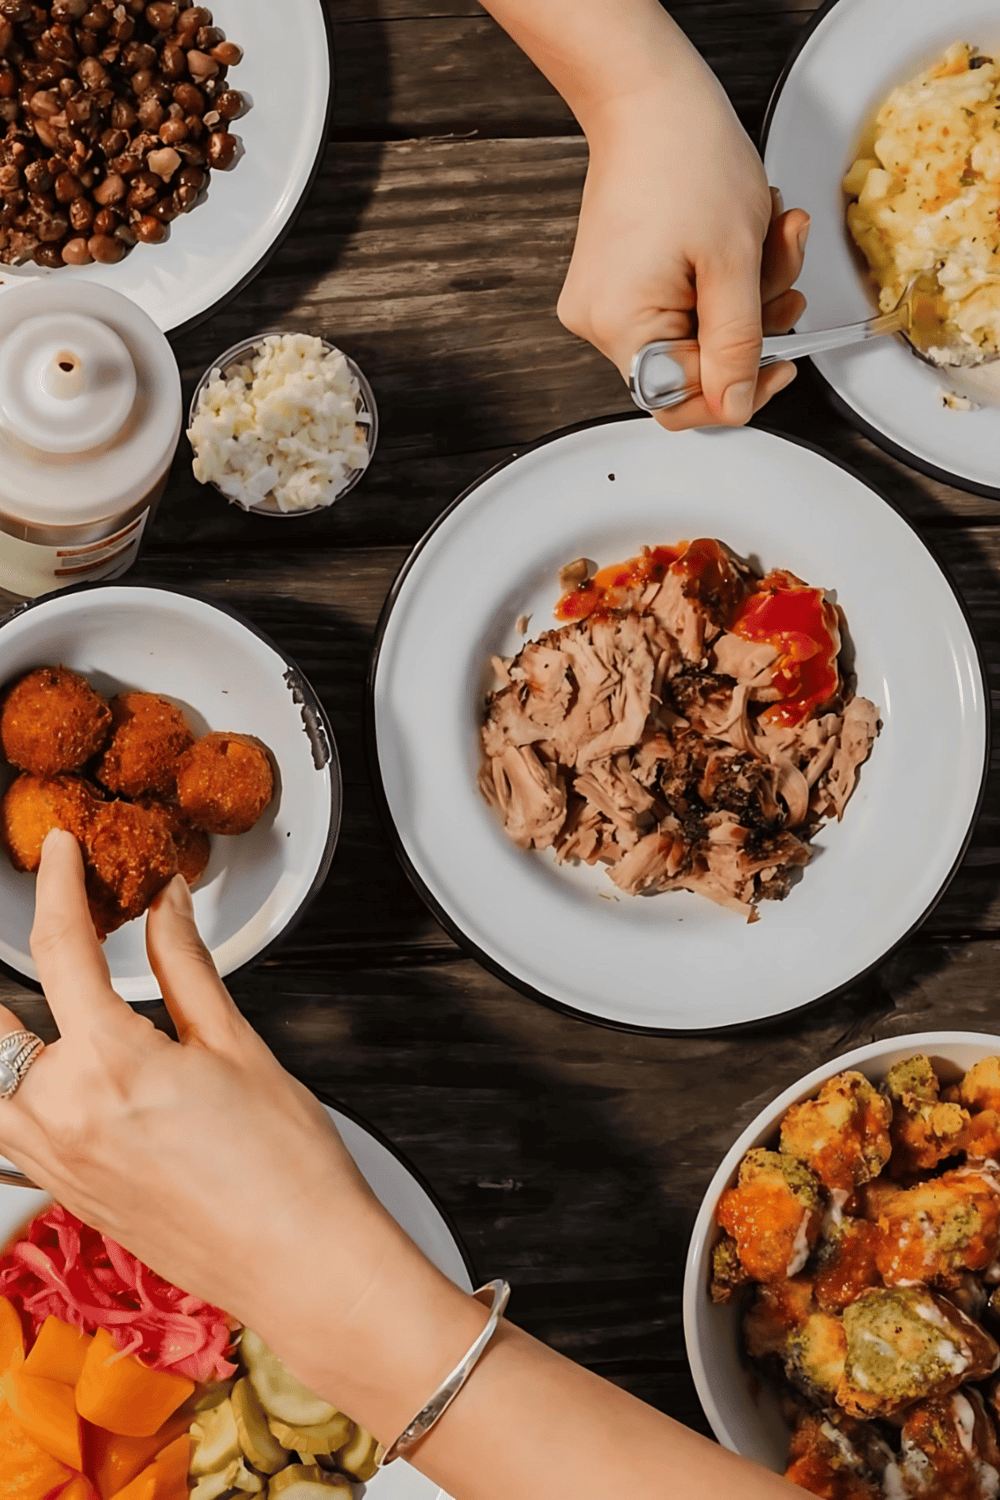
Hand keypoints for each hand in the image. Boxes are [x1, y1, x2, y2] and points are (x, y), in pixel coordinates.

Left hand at [0, 829, 482, 1439]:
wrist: (302, 1263)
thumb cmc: (288, 1169)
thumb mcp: (238, 1046)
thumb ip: (185, 967)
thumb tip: (166, 907)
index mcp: (112, 1067)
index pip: (60, 949)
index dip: (57, 886)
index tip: (61, 854)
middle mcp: (64, 1117)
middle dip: (10, 969)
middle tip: (36, 932)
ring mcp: (55, 1162)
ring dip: (4, 1036)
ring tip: (30, 1006)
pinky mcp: (63, 1193)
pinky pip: (3, 1135)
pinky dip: (10, 1093)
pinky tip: (36, 1075)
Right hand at [557, 68, 809, 429]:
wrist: (650, 99)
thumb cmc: (686, 159)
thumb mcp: (734, 262)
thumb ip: (737, 345)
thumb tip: (734, 406)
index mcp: (621, 325)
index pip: (682, 400)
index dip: (738, 389)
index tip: (780, 364)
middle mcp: (599, 323)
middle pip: (690, 366)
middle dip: (749, 325)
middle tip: (781, 277)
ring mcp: (604, 303)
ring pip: (692, 334)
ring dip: (743, 295)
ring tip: (767, 239)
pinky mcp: (616, 284)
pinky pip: (678, 306)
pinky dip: (718, 281)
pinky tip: (736, 240)